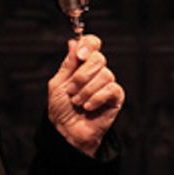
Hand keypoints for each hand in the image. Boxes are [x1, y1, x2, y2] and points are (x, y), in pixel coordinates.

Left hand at [48, 34, 124, 156]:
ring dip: (86, 91)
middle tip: (71, 90)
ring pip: (104, 75)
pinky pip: (111, 89)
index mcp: (83, 64)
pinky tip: (88, 107)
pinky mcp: (116, 97)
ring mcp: (107, 84)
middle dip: (82, 75)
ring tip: (78, 102)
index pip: (92, 43)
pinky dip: (96, 98)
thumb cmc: (62, 110)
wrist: (68, 132)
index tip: (80, 56)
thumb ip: (68, 64)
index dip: (88, 45)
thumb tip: (73, 42)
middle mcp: (97, 72)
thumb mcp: (58, 84)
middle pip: (99, 58)